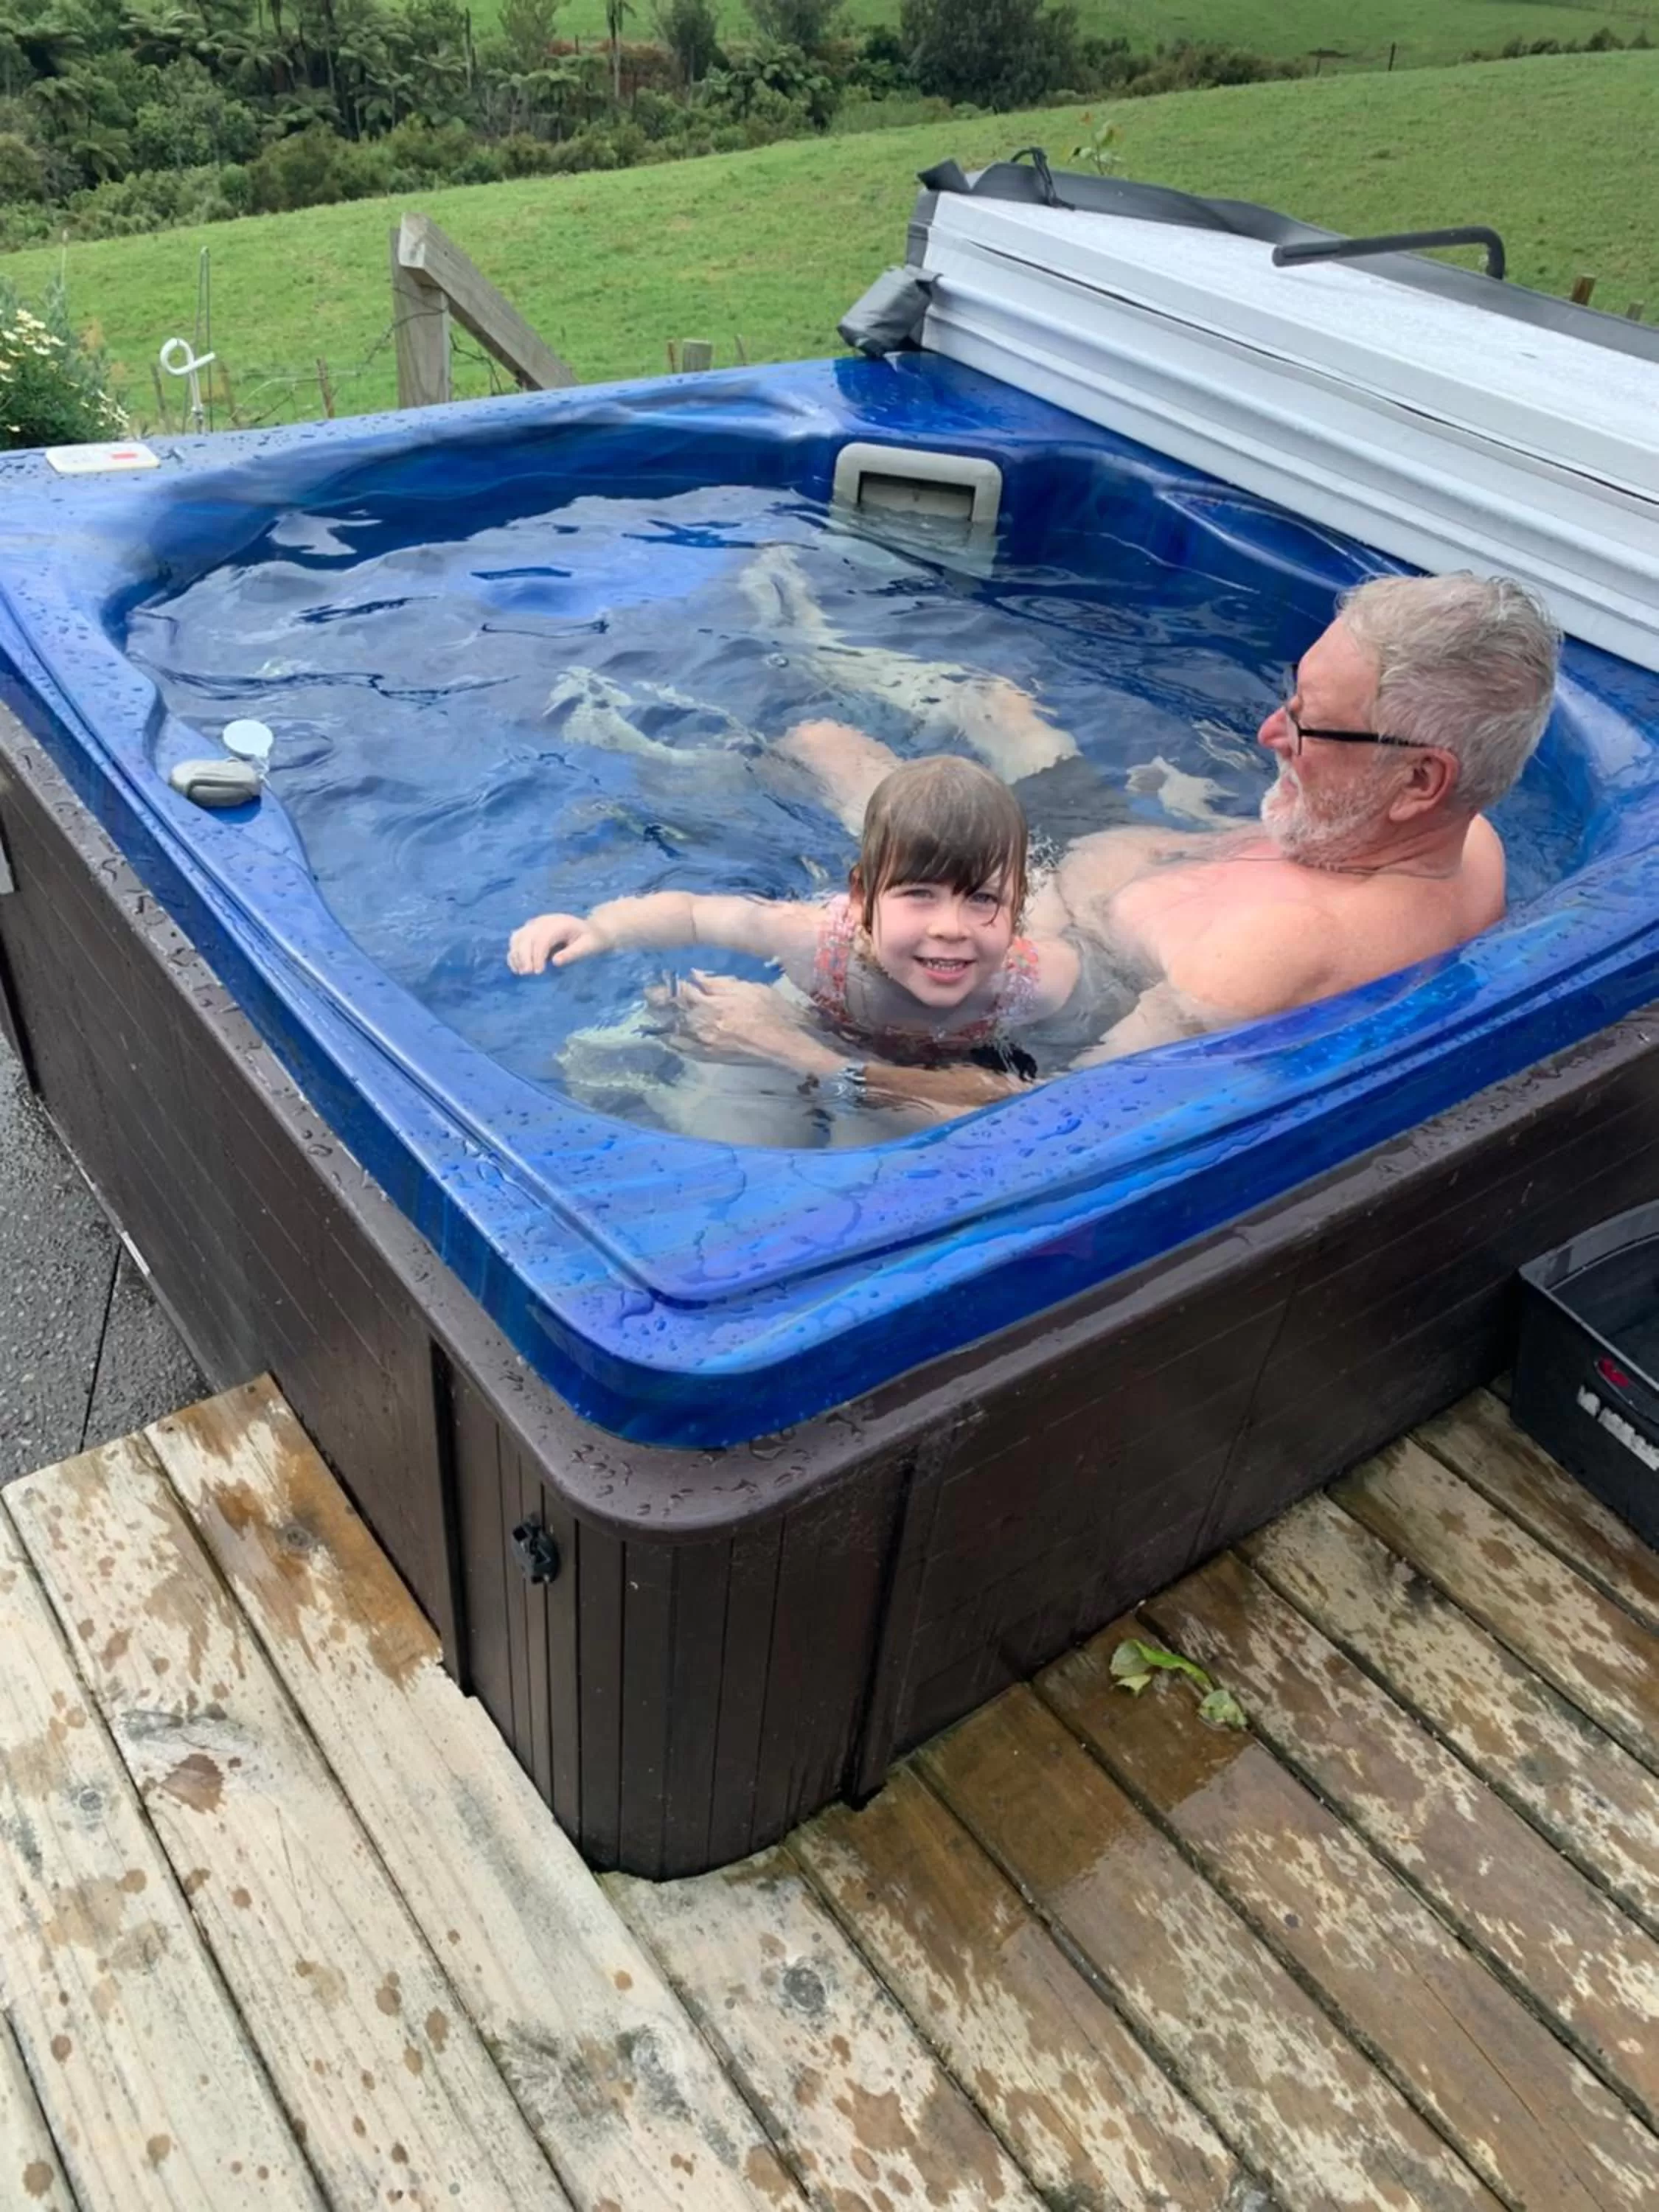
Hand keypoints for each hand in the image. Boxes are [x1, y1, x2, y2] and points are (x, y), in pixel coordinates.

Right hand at [507, 912, 610, 972]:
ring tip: (521, 972)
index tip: (539, 972)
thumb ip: (572, 953)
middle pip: (527, 936)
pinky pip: (516, 938)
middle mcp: (545, 921)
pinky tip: (516, 967)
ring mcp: (536, 924)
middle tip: (527, 973)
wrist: (589, 930)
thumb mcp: (588, 946)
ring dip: (516, 954)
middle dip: (524, 956)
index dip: (538, 955)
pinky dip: (513, 952)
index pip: (543, 938)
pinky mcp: (530, 929)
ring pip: (518, 936)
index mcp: (560, 923)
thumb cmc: (590, 940)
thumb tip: (555, 962)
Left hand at [662, 972, 833, 1072]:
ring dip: (662, 1021)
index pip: (682, 992)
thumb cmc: (773, 1013)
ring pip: (674, 1031)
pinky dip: (673, 1041)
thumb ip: (718, 983)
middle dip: (659, 1002)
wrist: (786, 1046)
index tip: (659, 979)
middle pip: (673, 1012)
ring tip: (653, 1013)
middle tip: (649, 994)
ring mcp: (705, 1044)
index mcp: (712, 1004)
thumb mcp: (749, 988)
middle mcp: (703, 1025)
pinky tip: (668, 1036)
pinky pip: (684, 1049)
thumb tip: (693, 975)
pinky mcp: (711, 1057)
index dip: (670, 984)